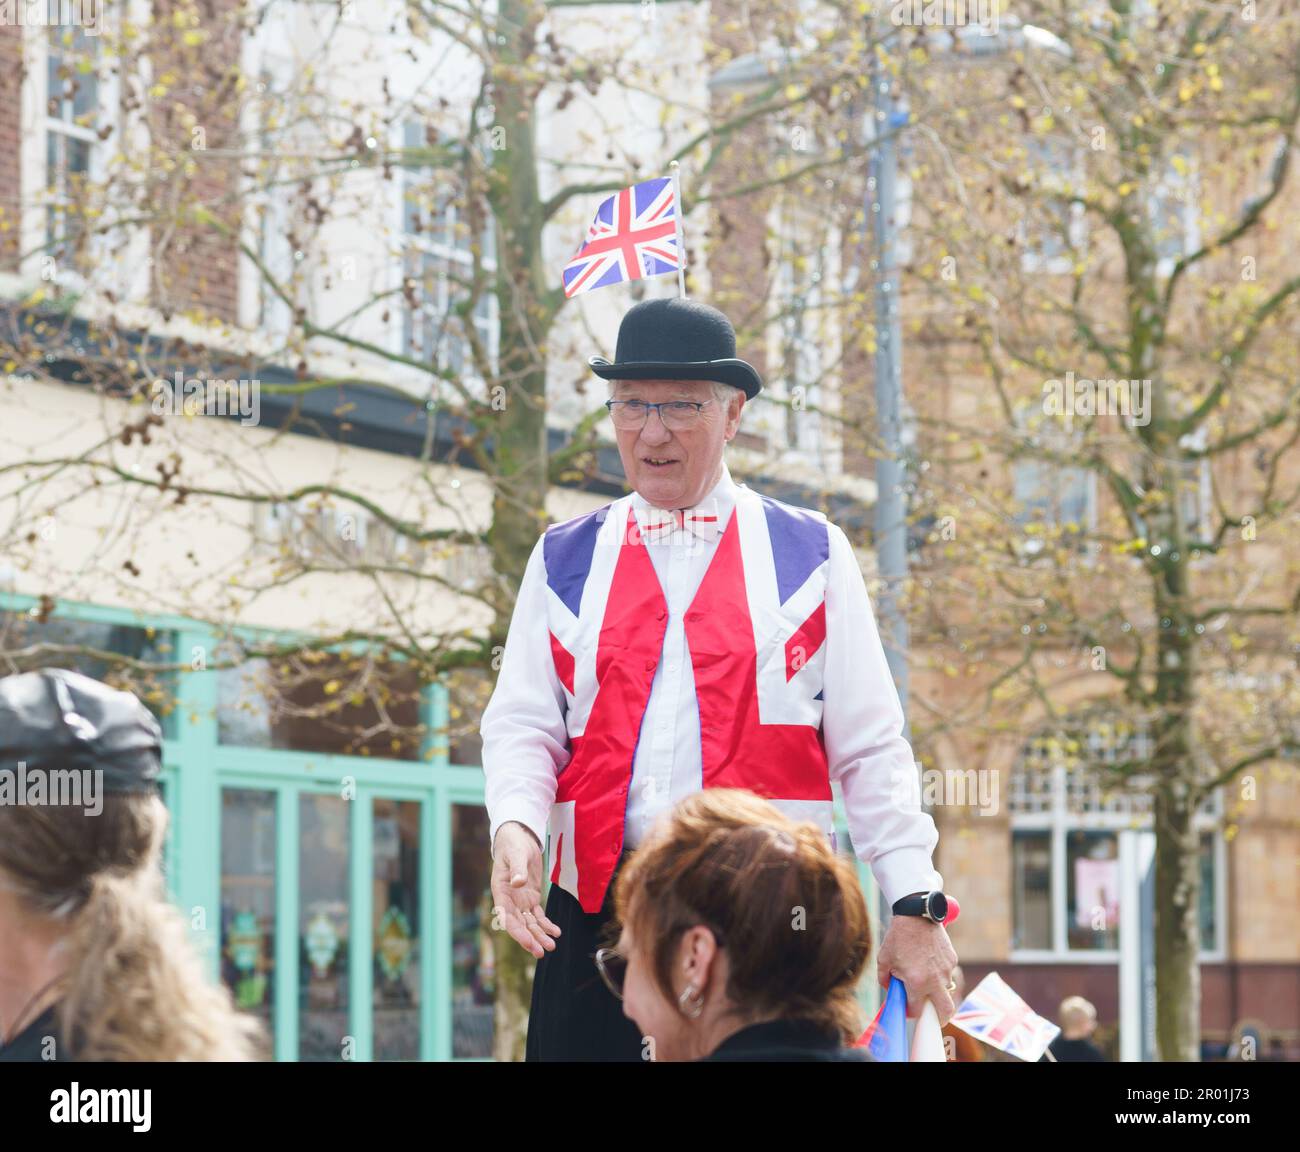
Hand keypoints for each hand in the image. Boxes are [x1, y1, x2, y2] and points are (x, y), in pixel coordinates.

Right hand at [491, 822, 561, 958]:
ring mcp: (520, 901)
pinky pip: (538, 915)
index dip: (517, 931)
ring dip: (540, 935)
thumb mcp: (516, 854)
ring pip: (530, 923)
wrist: (519, 838)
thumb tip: (518, 882)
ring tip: (552, 946)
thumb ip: (517, 868)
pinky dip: (546, 924)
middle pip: (519, 925)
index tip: (528, 942)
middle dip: (530, 939)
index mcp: (501, 892)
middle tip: (542, 952)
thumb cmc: (513, 845)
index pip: (507, 917)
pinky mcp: (531, 898)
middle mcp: (509, 900)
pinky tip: (556, 932)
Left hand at [877, 915, 959, 1025]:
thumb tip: (890, 990)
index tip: (908, 1009)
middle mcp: (935, 980)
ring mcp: (946, 970)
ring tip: (924, 976)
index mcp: (917, 983)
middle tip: (933, 1017)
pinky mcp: (952, 959)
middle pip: (945, 1011)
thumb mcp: (884, 960)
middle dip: (939, 1018)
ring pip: (946, 990)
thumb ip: (885, 980)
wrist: (916, 914)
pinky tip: (928, 960)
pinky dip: (939, 973)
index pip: (917, 1010)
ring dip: (937, 990)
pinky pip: (947, 973)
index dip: (911, 1012)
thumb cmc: (898, 937)